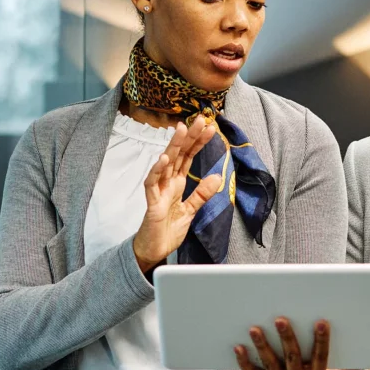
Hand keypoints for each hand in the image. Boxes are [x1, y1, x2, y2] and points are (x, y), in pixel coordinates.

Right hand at [133, 118, 219, 273]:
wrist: (154, 250)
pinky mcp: (152, 203)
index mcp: (177, 183)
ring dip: (173, 146)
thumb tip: (217, 176)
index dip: (198, 142)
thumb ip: (202, 194)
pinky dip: (157, 170)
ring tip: (181, 129)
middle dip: (189, 137)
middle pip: (179, 154)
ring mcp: (158, 191)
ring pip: (165, 163)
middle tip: (200, 119)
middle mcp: (167, 183)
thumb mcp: (191, 210)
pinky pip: (152, 183)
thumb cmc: (168, 229)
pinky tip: (163, 158)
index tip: (210, 128)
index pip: (189, 157)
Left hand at [235, 318, 369, 369]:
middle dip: (287, 339)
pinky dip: (244, 362)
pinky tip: (238, 346)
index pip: (322, 358)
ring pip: (269, 366)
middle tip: (281, 318)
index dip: (322, 341)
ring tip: (255, 328)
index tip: (322, 321)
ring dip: (262, 347)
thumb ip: (363, 360)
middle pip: (292, 360)